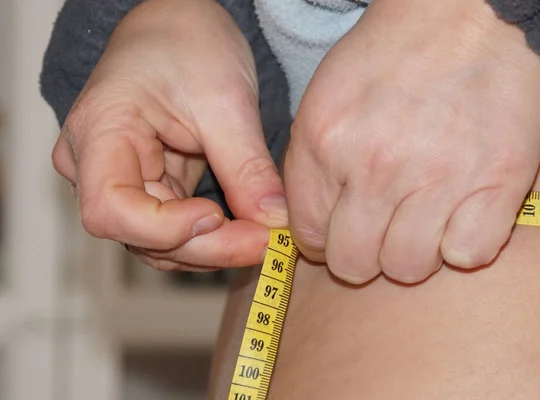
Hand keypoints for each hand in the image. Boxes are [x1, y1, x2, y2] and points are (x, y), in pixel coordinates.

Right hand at [52, 0, 287, 270]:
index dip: (162, 228)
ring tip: (267, 236)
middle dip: (207, 246)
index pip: (109, 209)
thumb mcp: (224, 100)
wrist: (180, 27)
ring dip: (215, 248)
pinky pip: (178, 231)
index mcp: (98, 132)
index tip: (217, 215)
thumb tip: (274, 223)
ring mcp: (124, 182)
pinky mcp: (152, 189)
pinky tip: (250, 229)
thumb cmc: (187, 43)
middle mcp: (98, 167)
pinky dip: (215, 237)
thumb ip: (246, 167)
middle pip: (140, 235)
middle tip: (268, 242)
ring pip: (161, 243)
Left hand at [285, 0, 539, 283]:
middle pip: (353, 265)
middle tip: (381, 230)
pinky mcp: (496, 184)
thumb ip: (311, 164)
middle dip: (363, 256)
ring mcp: (436, 179)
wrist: (473, 12)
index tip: (341, 233)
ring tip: (424, 218)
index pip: (307, 236)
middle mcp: (374, 167)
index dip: (323, 242)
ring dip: (414, 252)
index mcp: (323, 141)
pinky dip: (464, 243)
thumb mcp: (326, 95)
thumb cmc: (396, 50)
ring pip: (407, 268)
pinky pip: (468, 255)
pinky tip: (461, 214)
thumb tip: (311, 225)